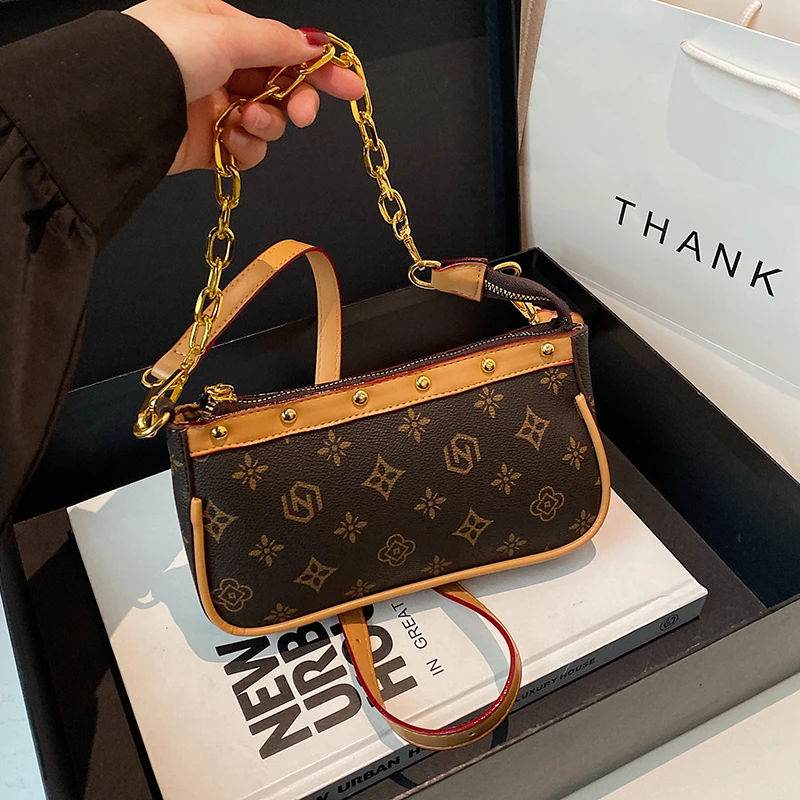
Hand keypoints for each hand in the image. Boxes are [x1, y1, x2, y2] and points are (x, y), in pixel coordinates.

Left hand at [122, 0, 363, 173]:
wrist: (120, 104)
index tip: (350, 88)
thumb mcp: (227, 32)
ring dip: (266, 125)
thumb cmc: (164, 54)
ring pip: (267, 124)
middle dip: (296, 102)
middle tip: (301, 114)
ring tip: (246, 122)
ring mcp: (214, 109)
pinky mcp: (207, 147)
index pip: (283, 50)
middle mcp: (219, 68)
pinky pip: (246, 152)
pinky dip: (245, 149)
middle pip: (281, 90)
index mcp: (222, 30)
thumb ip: (277, 41)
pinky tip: (232, 140)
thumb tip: (315, 43)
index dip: (319, 70)